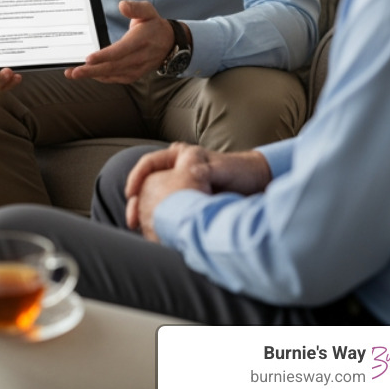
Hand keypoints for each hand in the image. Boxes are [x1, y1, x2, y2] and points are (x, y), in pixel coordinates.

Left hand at [66, 0, 172, 83]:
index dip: (105, 55)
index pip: (121, 50)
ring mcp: (137, 68)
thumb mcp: (148, 11)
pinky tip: (89, 75)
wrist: (170, 42)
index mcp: (141, 40)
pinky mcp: (134, 74)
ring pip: (113, 74)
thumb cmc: (154, 25)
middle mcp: (140, 57)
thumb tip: (122, 5)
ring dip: (92, 75)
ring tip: (74, 74)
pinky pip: (116, 78)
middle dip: (92, 70)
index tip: (88, 58)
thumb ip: (135, 7)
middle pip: (114, 66)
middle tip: (74, 71)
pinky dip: (102, 78)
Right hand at [125, 142, 272, 235]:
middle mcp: (176, 170)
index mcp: (179, 156)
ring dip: (147, 214)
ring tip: (142, 229)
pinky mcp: (190, 201)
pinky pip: (170, 211)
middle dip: (138, 203)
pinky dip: (163, 222)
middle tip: (132, 220)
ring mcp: (182, 185)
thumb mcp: (219, 168)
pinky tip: (160, 233)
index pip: (148, 164)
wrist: (258, 182)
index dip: (136, 178)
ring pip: (156, 200)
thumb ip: (202, 170)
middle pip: (147, 185)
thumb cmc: (239, 170)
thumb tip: (191, 175)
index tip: (131, 195)